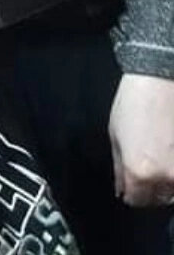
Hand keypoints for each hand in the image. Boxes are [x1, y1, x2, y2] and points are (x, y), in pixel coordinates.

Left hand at [109, 73, 173, 205]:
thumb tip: (121, 189)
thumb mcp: (115, 135)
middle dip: (149, 189)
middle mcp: (165, 177)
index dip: (131, 193)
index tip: (130, 186)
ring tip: (158, 157)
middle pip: (158, 199)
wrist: (159, 82)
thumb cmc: (134, 103)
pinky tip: (168, 152)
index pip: (136, 200)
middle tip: (145, 169)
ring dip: (166, 182)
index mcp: (138, 172)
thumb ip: (119, 168)